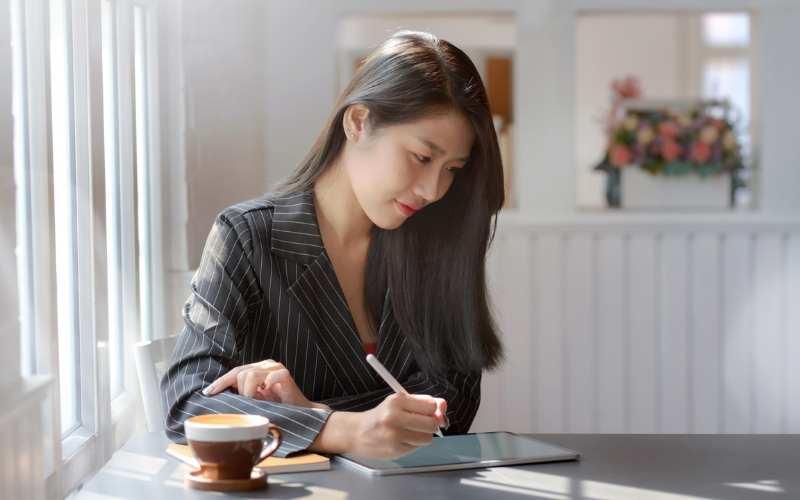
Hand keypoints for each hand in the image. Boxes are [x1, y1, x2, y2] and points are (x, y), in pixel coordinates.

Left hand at [203, 359, 326, 408]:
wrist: (301, 412)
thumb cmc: (278, 407)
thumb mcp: (256, 400)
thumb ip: (243, 393)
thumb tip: (220, 395)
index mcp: (257, 369)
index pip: (235, 372)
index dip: (221, 382)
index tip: (209, 392)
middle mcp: (266, 365)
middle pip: (240, 373)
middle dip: (241, 392)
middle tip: (250, 402)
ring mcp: (276, 368)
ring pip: (250, 375)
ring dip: (250, 392)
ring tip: (259, 400)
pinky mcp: (285, 375)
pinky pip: (271, 376)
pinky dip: (267, 385)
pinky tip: (268, 391)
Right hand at [347, 393, 447, 458]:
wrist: (358, 433)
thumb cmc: (381, 416)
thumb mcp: (399, 402)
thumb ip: (422, 403)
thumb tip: (444, 406)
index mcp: (396, 401)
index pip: (431, 405)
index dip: (433, 409)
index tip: (428, 411)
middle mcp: (394, 417)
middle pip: (432, 423)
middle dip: (431, 424)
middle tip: (421, 423)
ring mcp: (394, 435)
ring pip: (427, 438)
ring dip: (423, 435)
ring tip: (411, 432)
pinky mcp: (395, 450)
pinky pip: (417, 447)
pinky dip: (414, 444)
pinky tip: (402, 440)